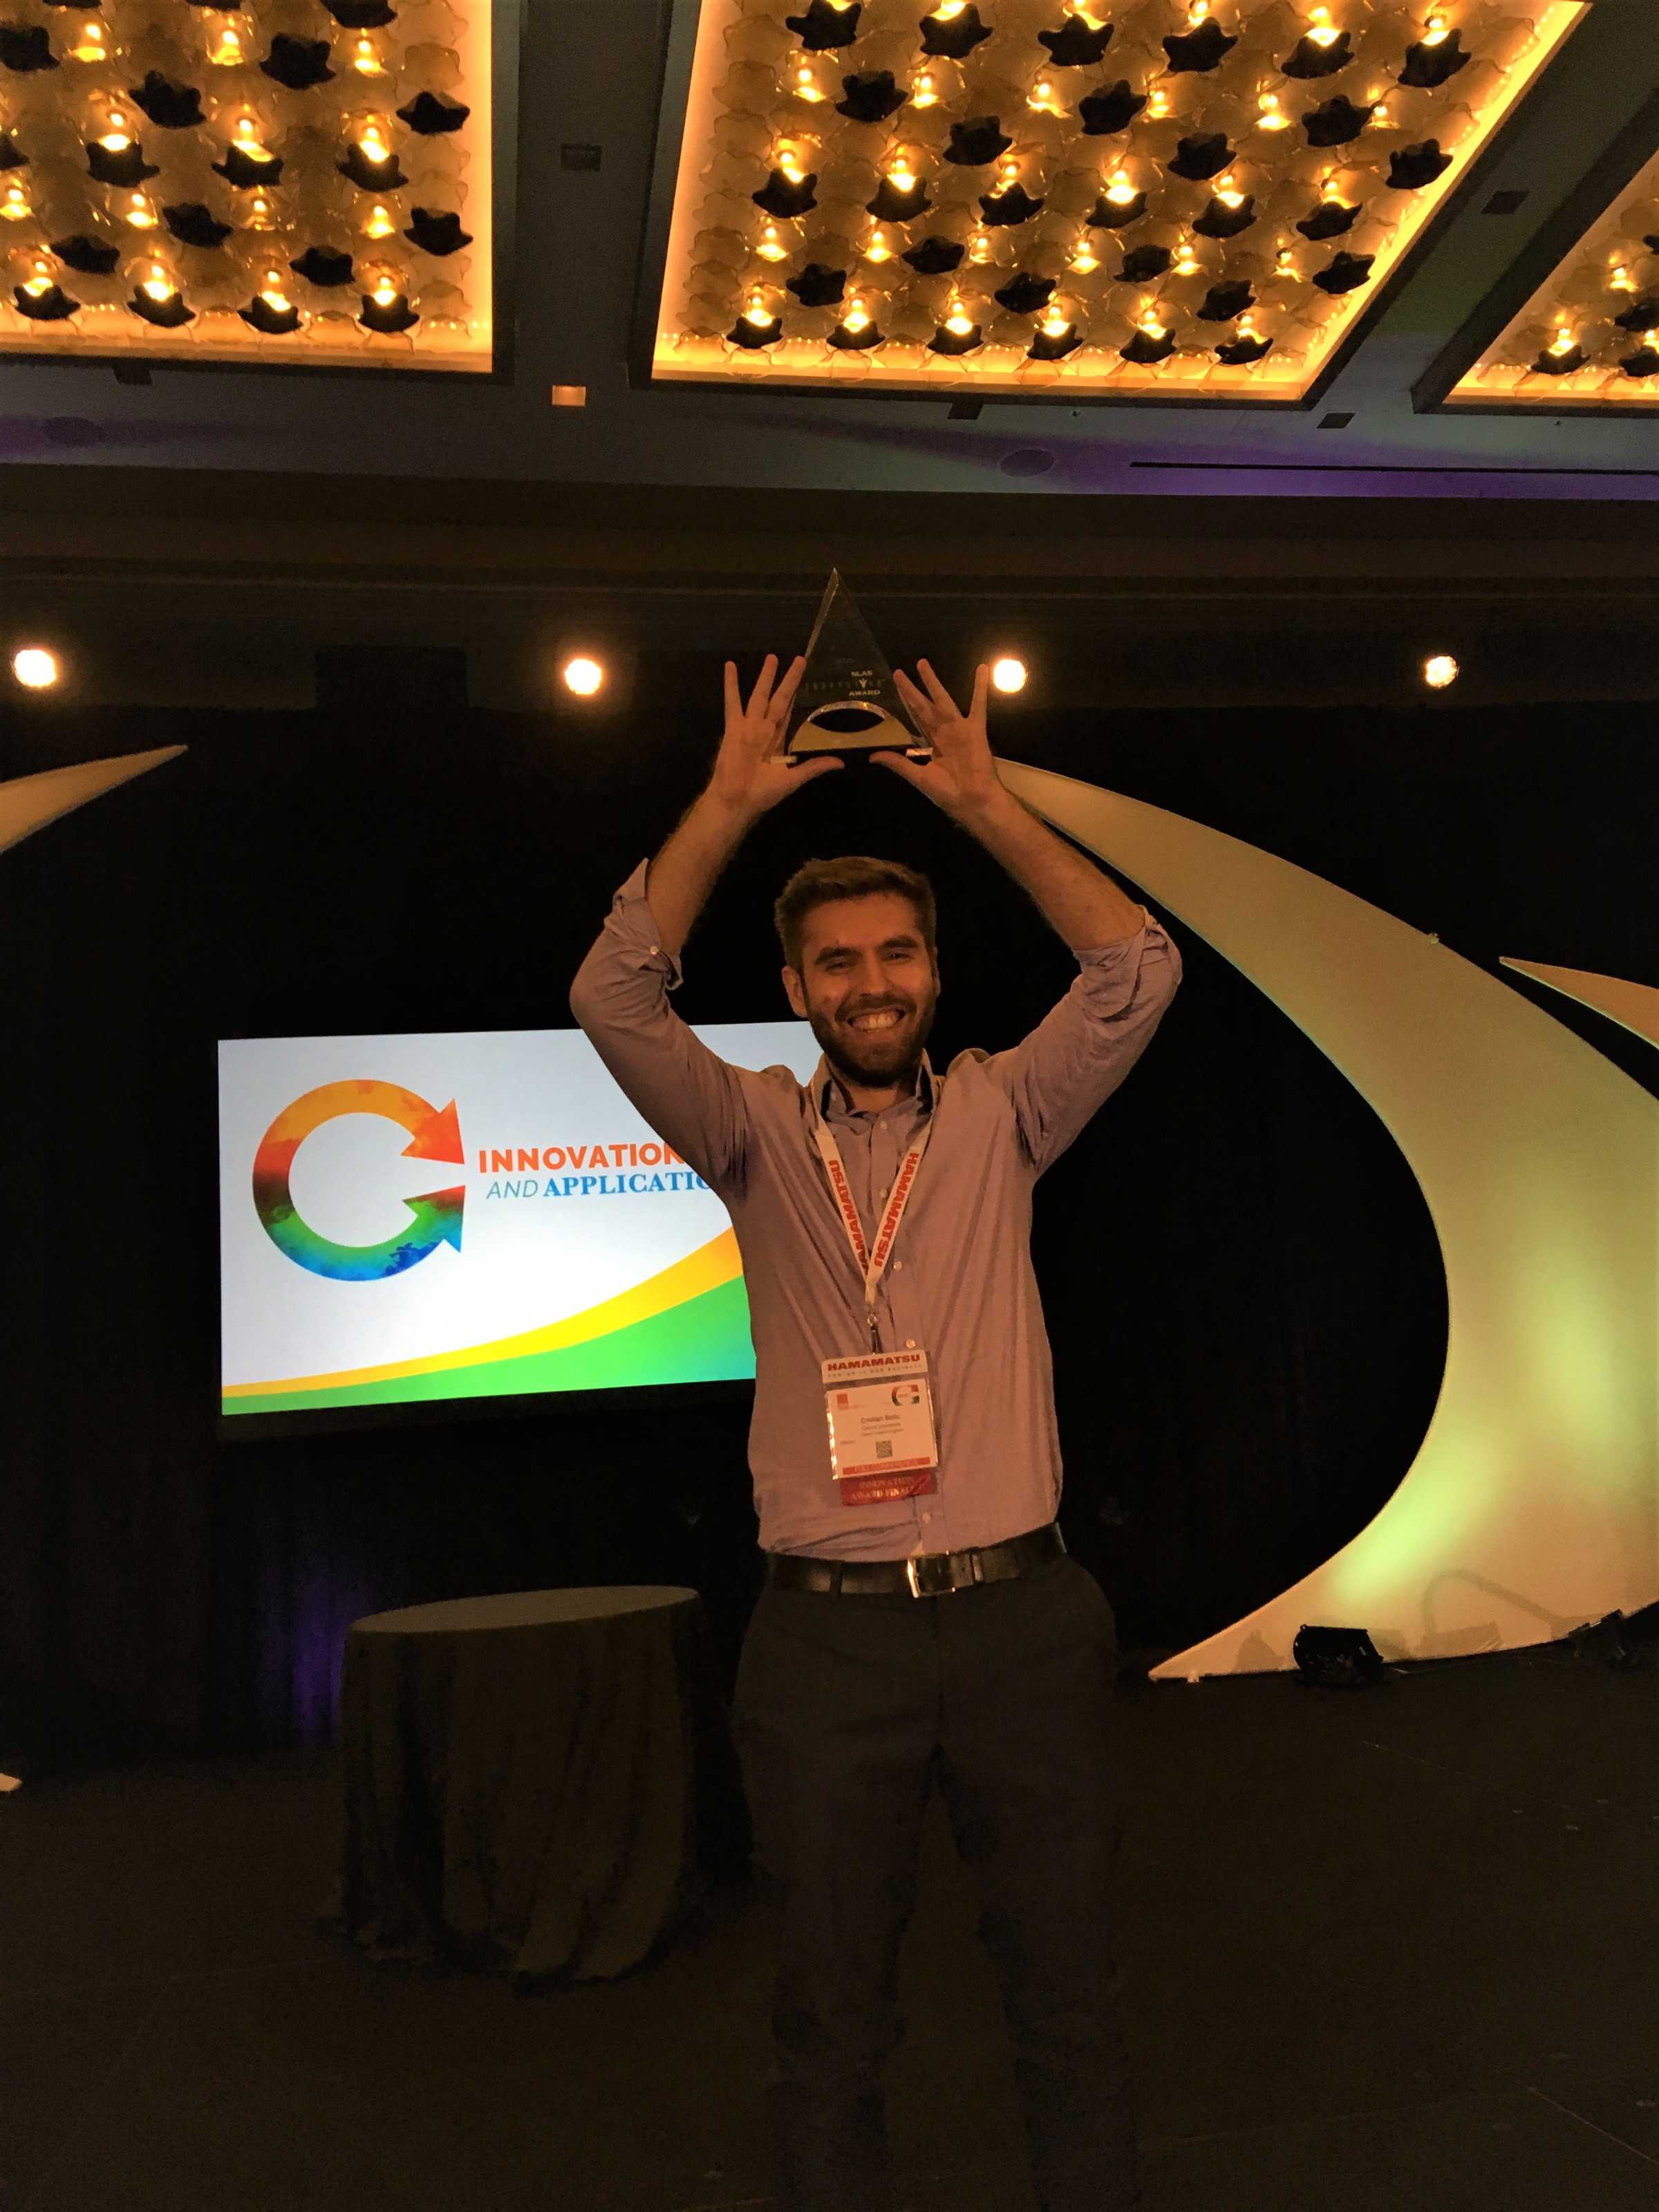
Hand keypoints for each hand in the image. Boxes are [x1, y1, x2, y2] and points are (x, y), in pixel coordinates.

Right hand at [707, 654, 840, 818]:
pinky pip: (733, 703)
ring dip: (766, 677)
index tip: (807, 680)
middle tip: (800, 659)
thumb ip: (814, 767)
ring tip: (772, 657)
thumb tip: (840, 762)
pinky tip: (730, 666)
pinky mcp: (734, 728)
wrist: (737, 801)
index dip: (798, 697)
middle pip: (779, 699)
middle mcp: (764, 729)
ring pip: (760, 695)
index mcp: (778, 740)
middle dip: (789, 681)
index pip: (791, 713)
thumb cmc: (762, 793)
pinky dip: (731, 685)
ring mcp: (749, 726)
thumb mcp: (793, 779)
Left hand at [880, 661, 1005, 820]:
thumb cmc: (947, 792)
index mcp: (931, 743)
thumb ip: (898, 763)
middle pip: (923, 705)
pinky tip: (981, 669)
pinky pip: (978, 705)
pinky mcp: (974, 729)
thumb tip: (872, 756)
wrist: (973, 800)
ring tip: (922, 663)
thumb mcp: (918, 776)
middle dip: (911, 689)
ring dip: (933, 682)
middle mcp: (943, 732)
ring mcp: (959, 728)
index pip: (914, 718)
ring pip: (943, 699)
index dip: (904, 703)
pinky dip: (980, 688)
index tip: (895, 688)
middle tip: (898, 672)